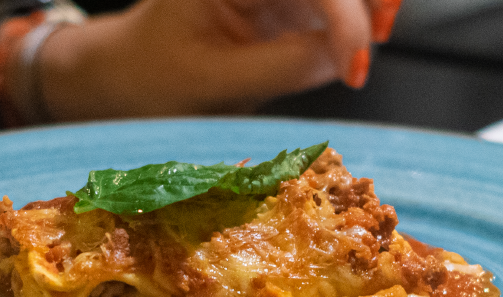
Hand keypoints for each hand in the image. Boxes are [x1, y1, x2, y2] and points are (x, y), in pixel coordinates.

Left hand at [37, 0, 403, 120]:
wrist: (125, 80)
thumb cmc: (151, 78)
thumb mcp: (212, 83)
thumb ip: (282, 66)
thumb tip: (348, 57)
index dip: (345, 17)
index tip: (354, 67)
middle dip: (369, 0)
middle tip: (377, 43)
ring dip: (369, 8)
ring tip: (363, 52)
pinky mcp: (291, 3)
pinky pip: (337, 3)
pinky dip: (356, 21)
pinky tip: (356, 47)